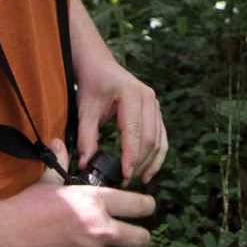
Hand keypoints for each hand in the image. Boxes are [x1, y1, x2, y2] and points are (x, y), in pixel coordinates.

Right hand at [0, 141, 154, 246]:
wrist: (7, 237)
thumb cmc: (26, 207)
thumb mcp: (47, 182)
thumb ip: (60, 164)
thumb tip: (58, 143)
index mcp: (95, 201)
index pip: (139, 204)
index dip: (147, 206)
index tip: (148, 207)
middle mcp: (100, 229)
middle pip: (141, 239)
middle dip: (140, 238)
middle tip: (133, 238)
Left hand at [76, 59, 167, 184]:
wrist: (99, 65)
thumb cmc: (92, 85)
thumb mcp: (85, 109)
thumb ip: (86, 136)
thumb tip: (85, 163)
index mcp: (130, 93)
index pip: (134, 132)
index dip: (131, 157)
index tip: (124, 176)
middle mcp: (148, 97)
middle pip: (150, 139)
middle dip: (140, 163)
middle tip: (126, 180)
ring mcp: (155, 104)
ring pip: (159, 141)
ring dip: (150, 163)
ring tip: (137, 179)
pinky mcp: (156, 111)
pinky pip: (161, 137)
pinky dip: (157, 155)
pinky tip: (148, 170)